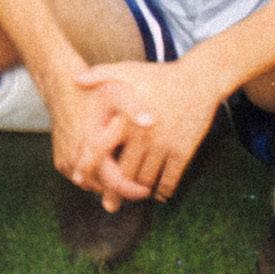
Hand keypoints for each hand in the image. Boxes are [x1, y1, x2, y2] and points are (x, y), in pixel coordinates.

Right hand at [44, 68, 150, 206]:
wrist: (62, 87)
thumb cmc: (93, 92)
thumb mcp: (117, 93)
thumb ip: (133, 108)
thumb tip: (150, 122)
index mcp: (90, 145)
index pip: (114, 182)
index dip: (133, 190)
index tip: (147, 190)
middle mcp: (75, 158)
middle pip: (103, 189)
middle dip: (122, 192)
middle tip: (141, 188)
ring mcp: (66, 162)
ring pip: (92, 186)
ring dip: (108, 186)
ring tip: (127, 178)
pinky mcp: (61, 163)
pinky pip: (82, 179)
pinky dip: (95, 178)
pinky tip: (108, 169)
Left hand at [77, 59, 218, 201]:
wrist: (198, 80)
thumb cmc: (159, 76)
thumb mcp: (127, 70)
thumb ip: (100, 75)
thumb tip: (76, 81)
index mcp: (124, 118)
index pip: (100, 149)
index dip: (88, 166)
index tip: (82, 180)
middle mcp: (141, 135)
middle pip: (123, 173)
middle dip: (115, 191)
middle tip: (110, 203)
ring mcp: (163, 145)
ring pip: (145, 181)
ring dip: (138, 192)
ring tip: (132, 196)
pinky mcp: (182, 152)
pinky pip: (169, 181)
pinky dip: (162, 191)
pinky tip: (157, 193)